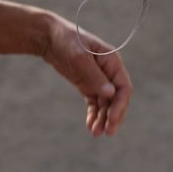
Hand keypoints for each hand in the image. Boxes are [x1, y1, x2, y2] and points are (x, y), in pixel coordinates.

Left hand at [41, 16, 132, 136]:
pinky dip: (94, 115)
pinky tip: (90, 126)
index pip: (124, 87)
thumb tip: (111, 93)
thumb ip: (94, 76)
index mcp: (113, 62)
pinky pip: (95, 103)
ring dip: (103, 119)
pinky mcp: (88, 85)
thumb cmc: (66, 41)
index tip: (112, 119)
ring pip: (106, 104)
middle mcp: (109, 72)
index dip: (120, 105)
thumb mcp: (79, 57)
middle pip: (117, 99)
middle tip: (107, 133)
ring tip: (95, 133)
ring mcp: (99, 79)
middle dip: (113, 116)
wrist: (49, 37)